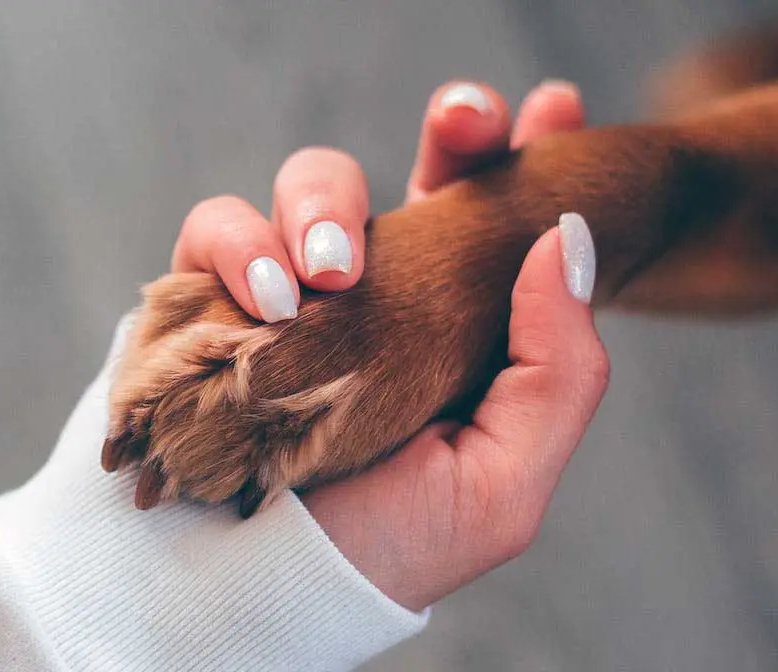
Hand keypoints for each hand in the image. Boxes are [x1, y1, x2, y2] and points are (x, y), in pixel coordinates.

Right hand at [170, 79, 606, 610]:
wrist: (249, 595)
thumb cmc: (379, 549)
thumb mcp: (500, 485)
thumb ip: (557, 371)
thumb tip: (567, 239)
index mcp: (452, 330)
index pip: (495, 225)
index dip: (523, 158)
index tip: (555, 111)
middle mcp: (377, 299)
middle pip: (418, 174)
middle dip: (452, 131)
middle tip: (466, 120)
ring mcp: (292, 293)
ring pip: (311, 183)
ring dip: (322, 202)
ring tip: (324, 274)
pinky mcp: (210, 299)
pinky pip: (216, 227)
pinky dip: (237, 246)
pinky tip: (266, 299)